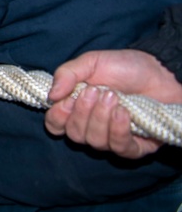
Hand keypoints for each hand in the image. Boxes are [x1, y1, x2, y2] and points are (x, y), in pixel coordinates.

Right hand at [45, 49, 181, 158]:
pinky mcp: (134, 147)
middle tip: (96, 92)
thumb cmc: (124, 67)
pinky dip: (118, 131)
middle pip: (75, 135)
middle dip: (83, 113)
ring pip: (95, 142)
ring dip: (102, 118)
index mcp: (76, 108)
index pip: (55, 125)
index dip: (58, 117)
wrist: (159, 72)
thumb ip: (67, 74)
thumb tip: (51, 95)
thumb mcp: (91, 62)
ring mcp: (112, 139)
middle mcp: (91, 127)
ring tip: (114, 97)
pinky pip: (119, 149)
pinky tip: (124, 113)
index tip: (68, 99)